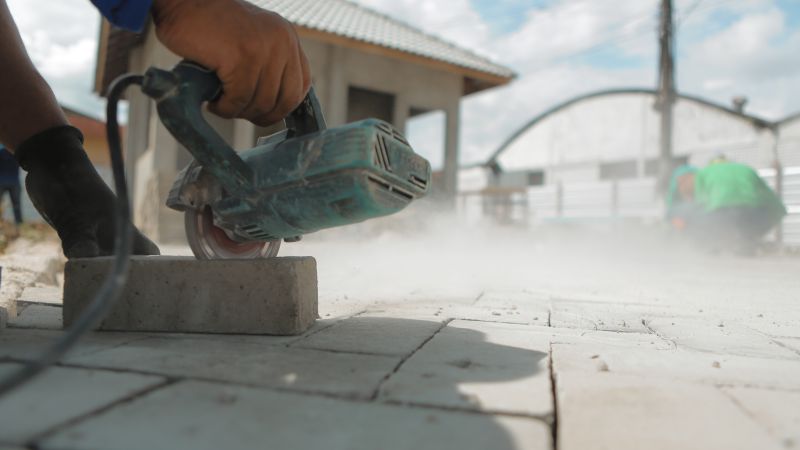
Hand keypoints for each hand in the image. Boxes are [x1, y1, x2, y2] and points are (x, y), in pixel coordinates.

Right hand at [152, 0, 310, 126]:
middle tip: (237, 110)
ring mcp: (263, 49)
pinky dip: (225, 107)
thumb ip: (268, 64)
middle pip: (284, 100)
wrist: (180, 2)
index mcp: (287, 37)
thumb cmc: (209, 24)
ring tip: (221, 103)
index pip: (301, 85)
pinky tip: (213, 101)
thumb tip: (274, 107)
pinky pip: (239, 99)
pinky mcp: (241, 57)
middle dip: (260, 114)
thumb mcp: (252, 39)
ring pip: (260, 102)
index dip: (284, 107)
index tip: (263, 113)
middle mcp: (281, 42)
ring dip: (238, 111)